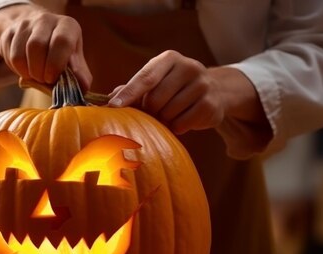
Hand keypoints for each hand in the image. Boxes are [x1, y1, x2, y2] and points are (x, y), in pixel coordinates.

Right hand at [0, 4, 91, 90]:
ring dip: (27, 73)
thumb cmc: (60, 52)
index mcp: (67, 26)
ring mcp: (25, 25)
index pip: (61, 41)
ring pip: (19, 54)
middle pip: (36, 46)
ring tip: (35, 75)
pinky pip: (10, 57)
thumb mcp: (74, 60)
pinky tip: (26, 69)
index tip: (52, 79)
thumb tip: (83, 86)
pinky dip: (17, 70)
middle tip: (44, 80)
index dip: (55, 64)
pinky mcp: (9, 33)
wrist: (37, 35)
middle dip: (39, 71)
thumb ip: (79, 74)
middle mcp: (46, 20)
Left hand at [108, 50, 223, 134]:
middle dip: (150, 110)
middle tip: (155, 111)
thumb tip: (107, 100)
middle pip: (155, 100)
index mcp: (169, 59)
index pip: (145, 78)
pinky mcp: (211, 104)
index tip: (113, 107)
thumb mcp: (156, 81)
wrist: (215, 90)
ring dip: (164, 119)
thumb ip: (132, 88)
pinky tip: (183, 119)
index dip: (128, 93)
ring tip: (170, 113)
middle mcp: (188, 67)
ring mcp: (202, 85)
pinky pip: (183, 123)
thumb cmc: (174, 87)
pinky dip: (178, 126)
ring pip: (169, 113)